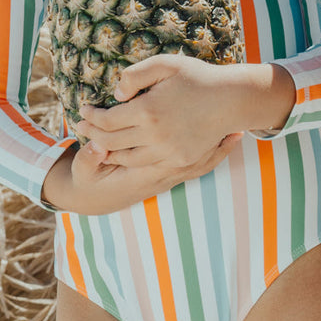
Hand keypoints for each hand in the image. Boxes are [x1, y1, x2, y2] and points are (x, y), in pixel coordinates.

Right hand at [42, 134, 240, 214]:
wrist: (93, 199)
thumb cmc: (89, 182)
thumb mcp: (81, 171)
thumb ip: (87, 159)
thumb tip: (97, 147)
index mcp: (141, 175)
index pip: (169, 156)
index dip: (188, 140)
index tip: (207, 121)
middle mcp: (159, 178)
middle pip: (193, 160)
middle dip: (212, 142)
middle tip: (232, 121)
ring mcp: (166, 177)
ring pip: (199, 164)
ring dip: (219, 149)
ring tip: (239, 130)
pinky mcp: (168, 175)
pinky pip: (198, 167)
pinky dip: (215, 156)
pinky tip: (229, 140)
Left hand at [75, 54, 293, 168]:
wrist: (231, 99)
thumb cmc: (198, 77)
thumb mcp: (165, 64)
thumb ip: (134, 76)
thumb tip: (116, 95)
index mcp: (147, 110)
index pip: (105, 120)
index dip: (90, 116)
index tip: (84, 109)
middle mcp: (154, 135)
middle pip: (110, 141)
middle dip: (91, 133)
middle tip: (82, 126)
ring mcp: (168, 151)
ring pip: (126, 157)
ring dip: (108, 150)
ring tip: (98, 141)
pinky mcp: (179, 160)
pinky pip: (146, 163)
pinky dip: (130, 159)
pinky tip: (124, 151)